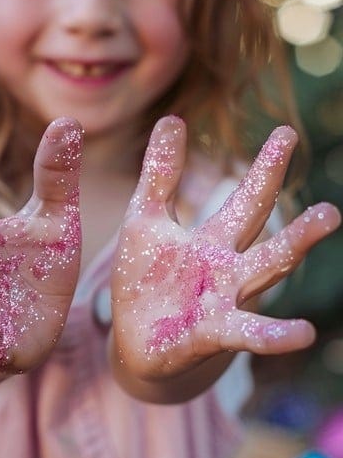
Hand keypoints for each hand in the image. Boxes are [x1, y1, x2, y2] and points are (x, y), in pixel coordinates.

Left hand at [112, 117, 340, 378]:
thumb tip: (172, 118)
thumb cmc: (143, 280)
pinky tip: (303, 333)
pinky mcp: (208, 334)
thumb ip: (159, 178)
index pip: (244, 199)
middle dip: (278, 191)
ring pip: (264, 270)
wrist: (134, 339)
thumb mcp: (144, 221)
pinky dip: (271, 335)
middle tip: (308, 148)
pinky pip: (245, 333)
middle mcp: (224, 267)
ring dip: (294, 245)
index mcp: (210, 241)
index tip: (287, 133)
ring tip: (327, 214)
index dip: (265, 168)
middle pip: (259, 224)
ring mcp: (221, 300)